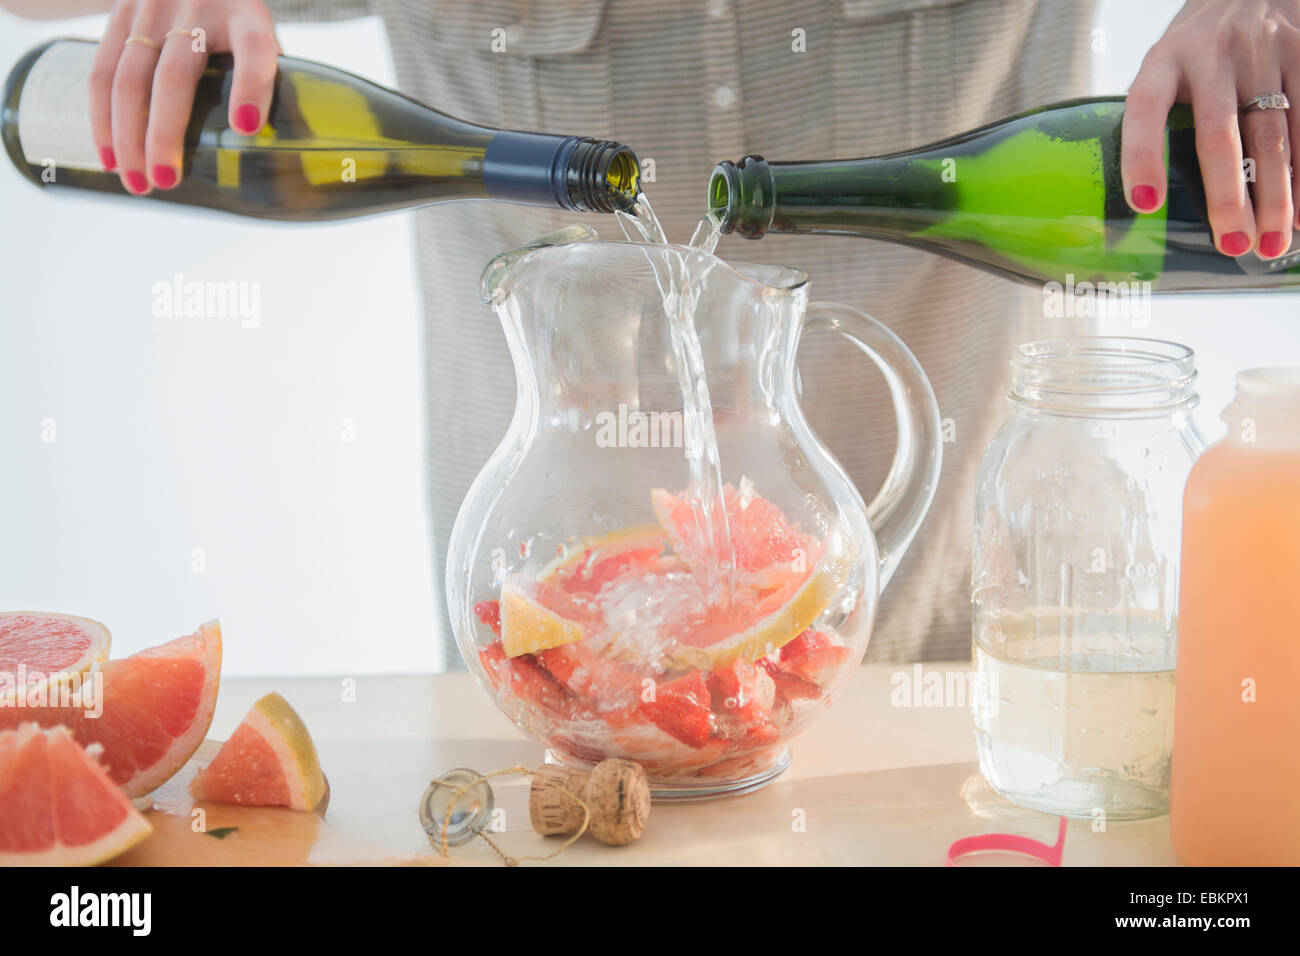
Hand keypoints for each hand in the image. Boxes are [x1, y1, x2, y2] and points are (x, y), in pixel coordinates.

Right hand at [90, 0, 278, 193]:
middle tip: (168, 180)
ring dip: (129, 137)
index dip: (251, 88)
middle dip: (166, 134)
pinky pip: (101, 71)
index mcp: (246, 16)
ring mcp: (152, 9)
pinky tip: (111, 156)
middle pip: (175, 77)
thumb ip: (269, 81)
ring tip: (139, 182)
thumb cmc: (237, 17)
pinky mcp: (121, 13)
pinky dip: (102, 119)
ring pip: (129, 79)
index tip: (245, 127)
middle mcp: (196, 7)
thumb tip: (282, 152)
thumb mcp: (262, 35)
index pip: (255, 50)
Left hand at [1122, 0, 1299, 258]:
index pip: (1145, 108)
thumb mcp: (1167, 66)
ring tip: (1274, 243)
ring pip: (1274, 133)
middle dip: (1227, 195)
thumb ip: (1161, 117)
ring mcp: (1263, 51)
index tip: (1145, 205)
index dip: (1143, 156)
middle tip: (1233, 245)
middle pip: (1219, 132)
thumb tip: (1149, 204)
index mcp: (1164, 60)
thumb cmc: (1199, 48)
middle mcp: (1212, 54)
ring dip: (1277, 195)